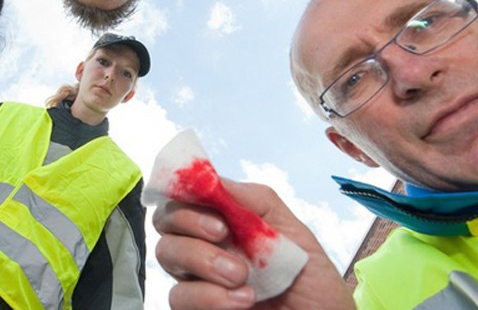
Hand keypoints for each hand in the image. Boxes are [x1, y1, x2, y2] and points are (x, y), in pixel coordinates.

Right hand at [152, 179, 354, 309]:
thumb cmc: (311, 282)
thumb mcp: (294, 232)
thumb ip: (254, 201)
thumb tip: (214, 180)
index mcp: (225, 223)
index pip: (185, 197)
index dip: (187, 193)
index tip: (213, 205)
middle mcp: (205, 247)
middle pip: (166, 222)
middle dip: (191, 224)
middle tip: (223, 235)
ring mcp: (198, 280)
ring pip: (166, 255)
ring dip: (202, 261)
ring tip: (241, 277)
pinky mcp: (197, 308)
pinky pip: (178, 297)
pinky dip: (209, 296)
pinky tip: (242, 300)